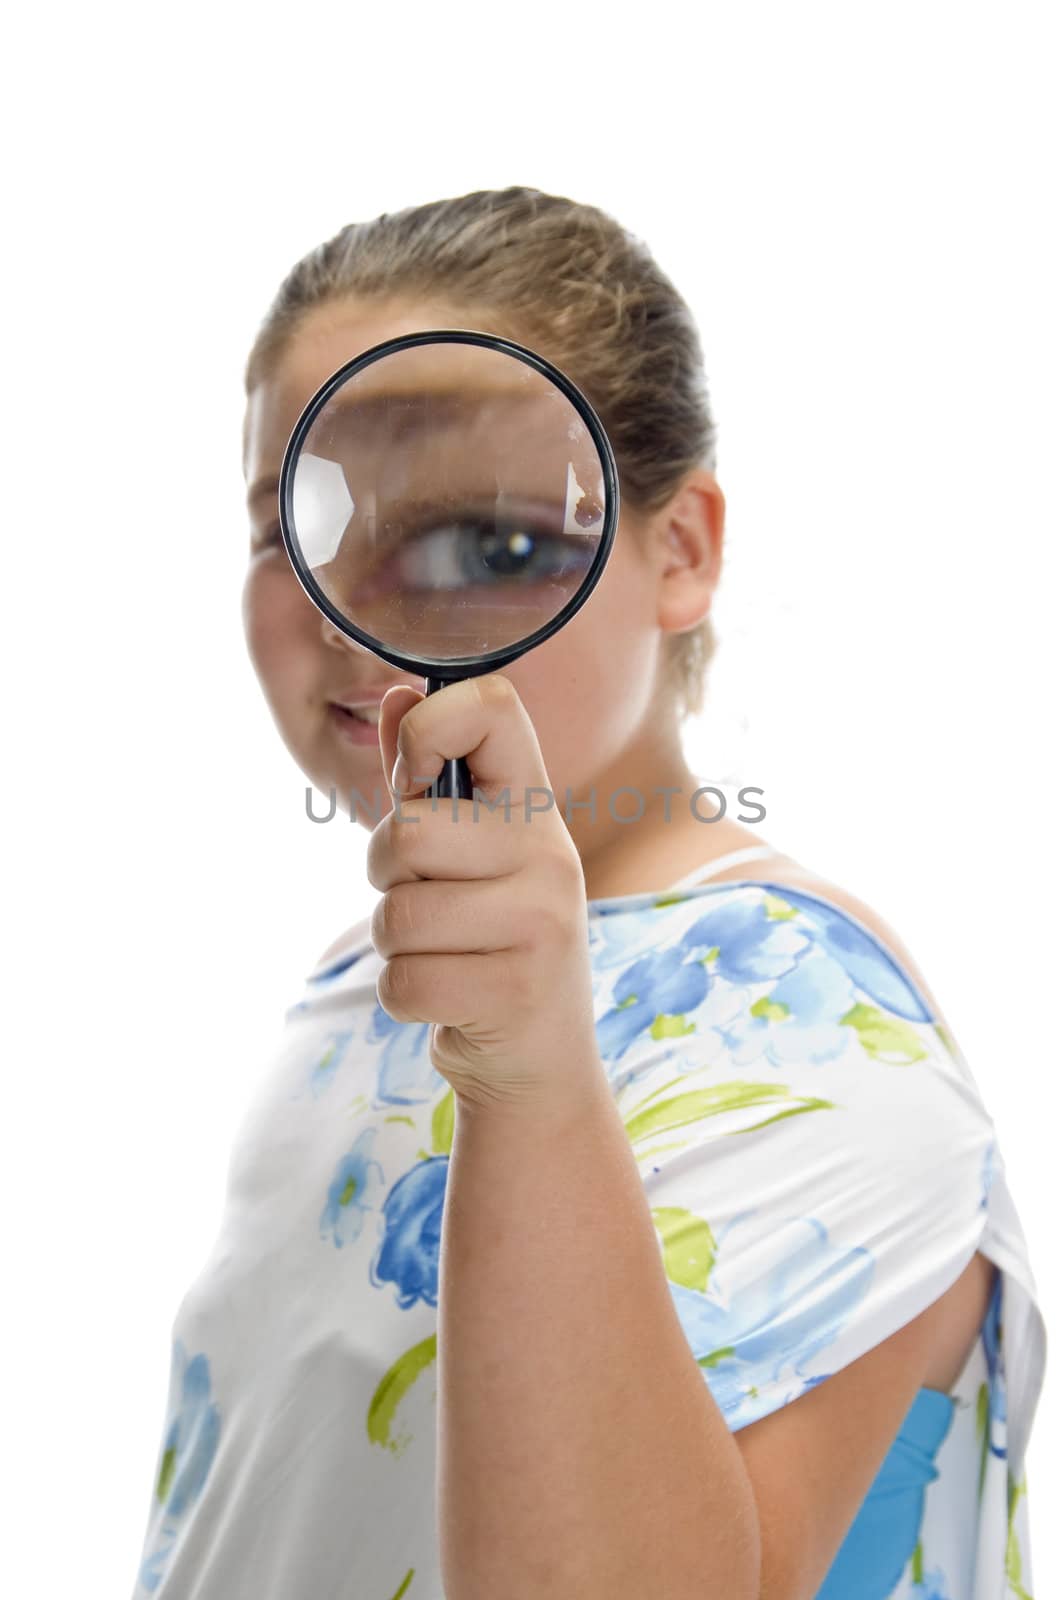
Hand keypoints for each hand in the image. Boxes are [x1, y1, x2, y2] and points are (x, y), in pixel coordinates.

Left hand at [366, 674, 603, 1117]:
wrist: (538, 1060)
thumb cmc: (487, 937)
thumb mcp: (466, 853)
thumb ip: (423, 777)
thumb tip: (396, 693)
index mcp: (535, 806)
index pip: (492, 706)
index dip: (430, 725)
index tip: (417, 778)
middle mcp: (549, 853)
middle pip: (408, 831)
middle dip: (386, 875)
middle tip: (427, 901)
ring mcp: (541, 922)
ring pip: (398, 915)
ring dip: (395, 945)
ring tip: (443, 953)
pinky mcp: (516, 991)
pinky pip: (403, 981)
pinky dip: (404, 997)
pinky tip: (449, 997)